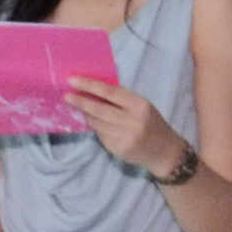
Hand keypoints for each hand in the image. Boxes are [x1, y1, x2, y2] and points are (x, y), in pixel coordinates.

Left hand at [65, 72, 186, 173]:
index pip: (110, 92)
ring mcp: (125, 137)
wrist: (165, 152)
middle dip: (81, 101)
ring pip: (97, 123)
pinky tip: (95, 122)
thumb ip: (122, 99)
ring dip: (86, 114)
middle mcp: (133, 121)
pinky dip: (96, 127)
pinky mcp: (118, 149)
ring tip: (78, 107)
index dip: (90, 85)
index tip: (73, 80)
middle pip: (100, 109)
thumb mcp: (142, 107)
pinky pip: (101, 135)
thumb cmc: (152, 124)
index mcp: (140, 105)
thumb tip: (94, 90)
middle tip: (66, 95)